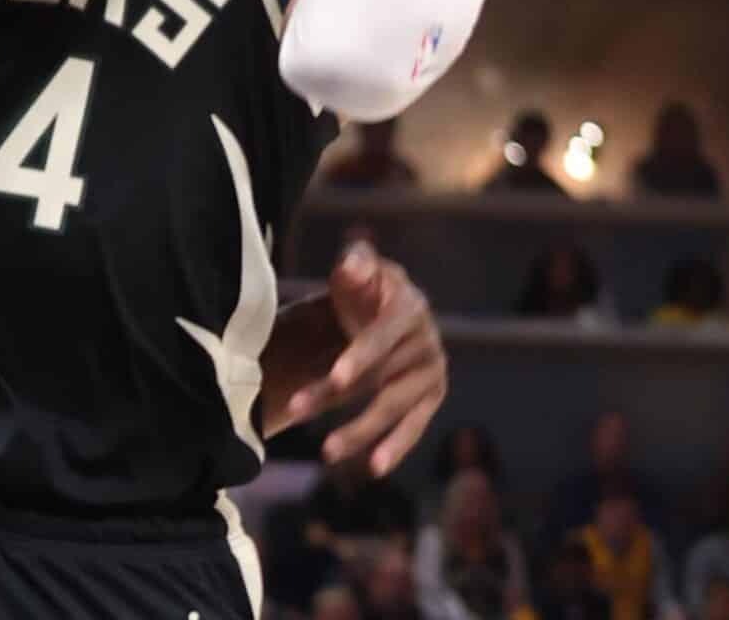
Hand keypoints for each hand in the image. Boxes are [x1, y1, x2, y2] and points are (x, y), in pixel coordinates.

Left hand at [266, 241, 446, 475]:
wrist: (384, 307)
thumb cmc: (364, 286)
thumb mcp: (357, 266)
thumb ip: (356, 261)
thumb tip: (352, 265)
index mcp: (410, 307)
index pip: (383, 336)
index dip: (360, 356)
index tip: (336, 378)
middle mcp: (428, 341)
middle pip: (379, 377)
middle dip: (335, 396)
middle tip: (297, 410)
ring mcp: (432, 372)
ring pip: (392, 407)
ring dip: (360, 431)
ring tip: (326, 452)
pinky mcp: (430, 397)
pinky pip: (414, 426)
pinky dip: (395, 447)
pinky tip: (373, 468)